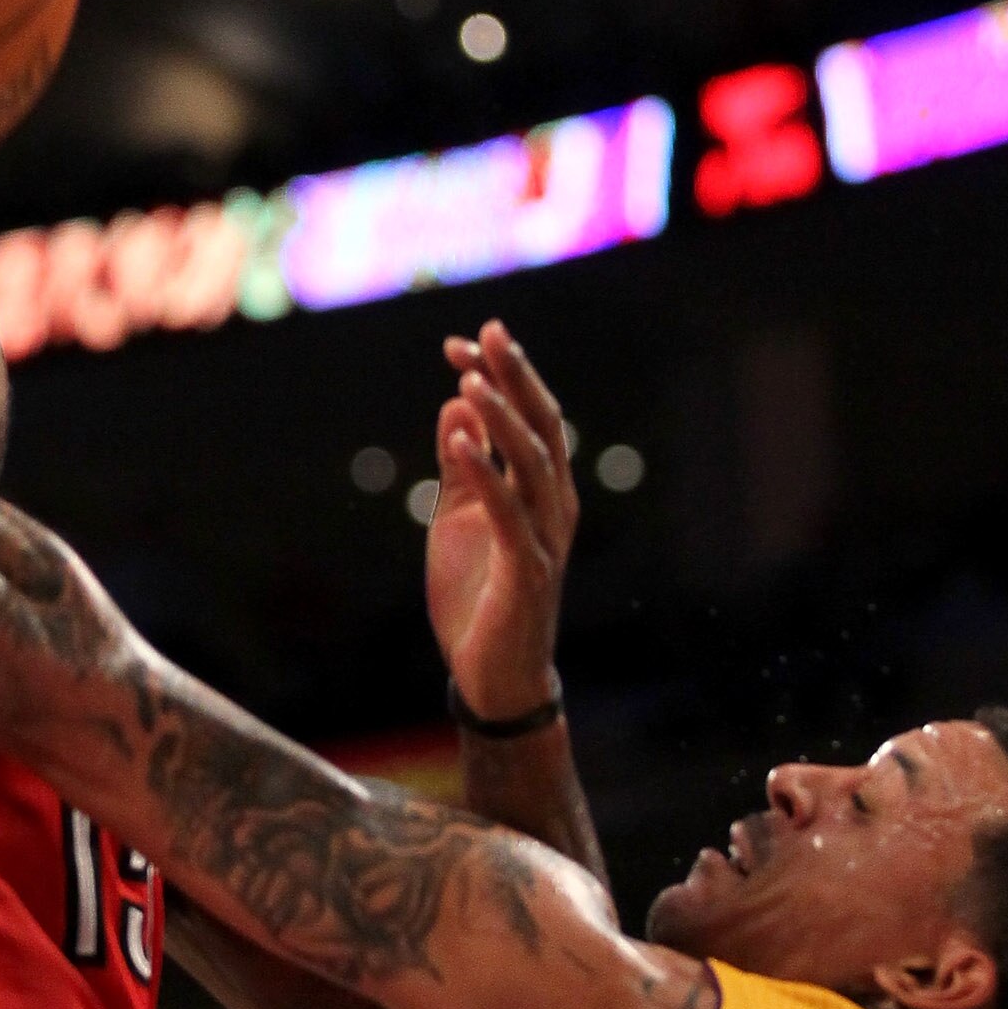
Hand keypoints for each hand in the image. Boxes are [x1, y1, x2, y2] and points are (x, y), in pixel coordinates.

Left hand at [426, 321, 577, 721]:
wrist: (493, 676)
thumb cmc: (478, 597)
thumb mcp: (457, 519)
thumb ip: (460, 466)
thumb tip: (455, 404)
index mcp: (539, 491)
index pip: (526, 419)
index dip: (497, 378)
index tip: (460, 344)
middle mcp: (552, 507)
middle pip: (543, 428)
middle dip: (516, 378)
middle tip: (491, 332)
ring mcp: (545, 538)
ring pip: (533, 465)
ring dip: (502, 419)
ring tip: (471, 380)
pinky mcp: (528, 571)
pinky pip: (509, 513)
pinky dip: (485, 474)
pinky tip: (461, 440)